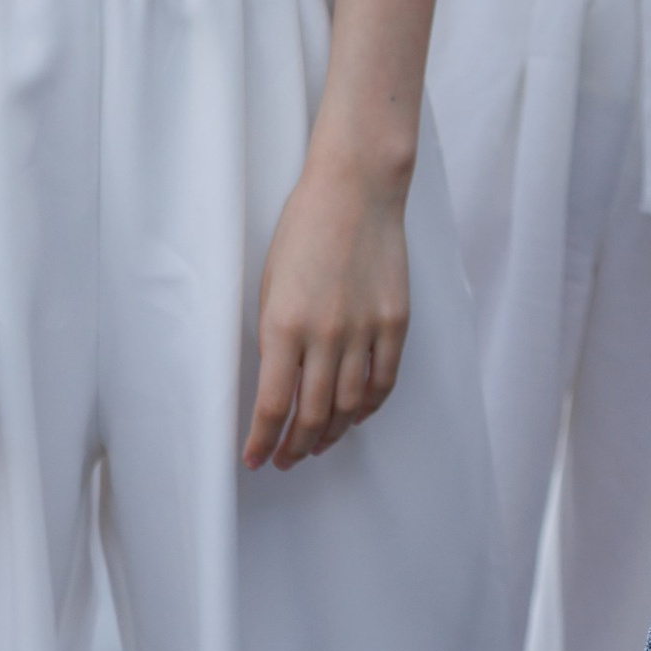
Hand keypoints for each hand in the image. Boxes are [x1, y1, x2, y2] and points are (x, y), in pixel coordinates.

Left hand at [245, 153, 409, 468]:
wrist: (355, 191)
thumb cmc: (304, 231)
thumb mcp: (271, 287)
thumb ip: (275, 338)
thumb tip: (279, 384)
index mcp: (283, 325)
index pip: (272, 406)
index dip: (262, 441)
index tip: (255, 457)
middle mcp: (325, 335)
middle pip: (311, 415)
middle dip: (295, 447)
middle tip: (285, 460)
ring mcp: (364, 330)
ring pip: (348, 405)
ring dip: (330, 434)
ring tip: (318, 445)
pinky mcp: (395, 321)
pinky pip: (383, 380)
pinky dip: (368, 406)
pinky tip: (355, 416)